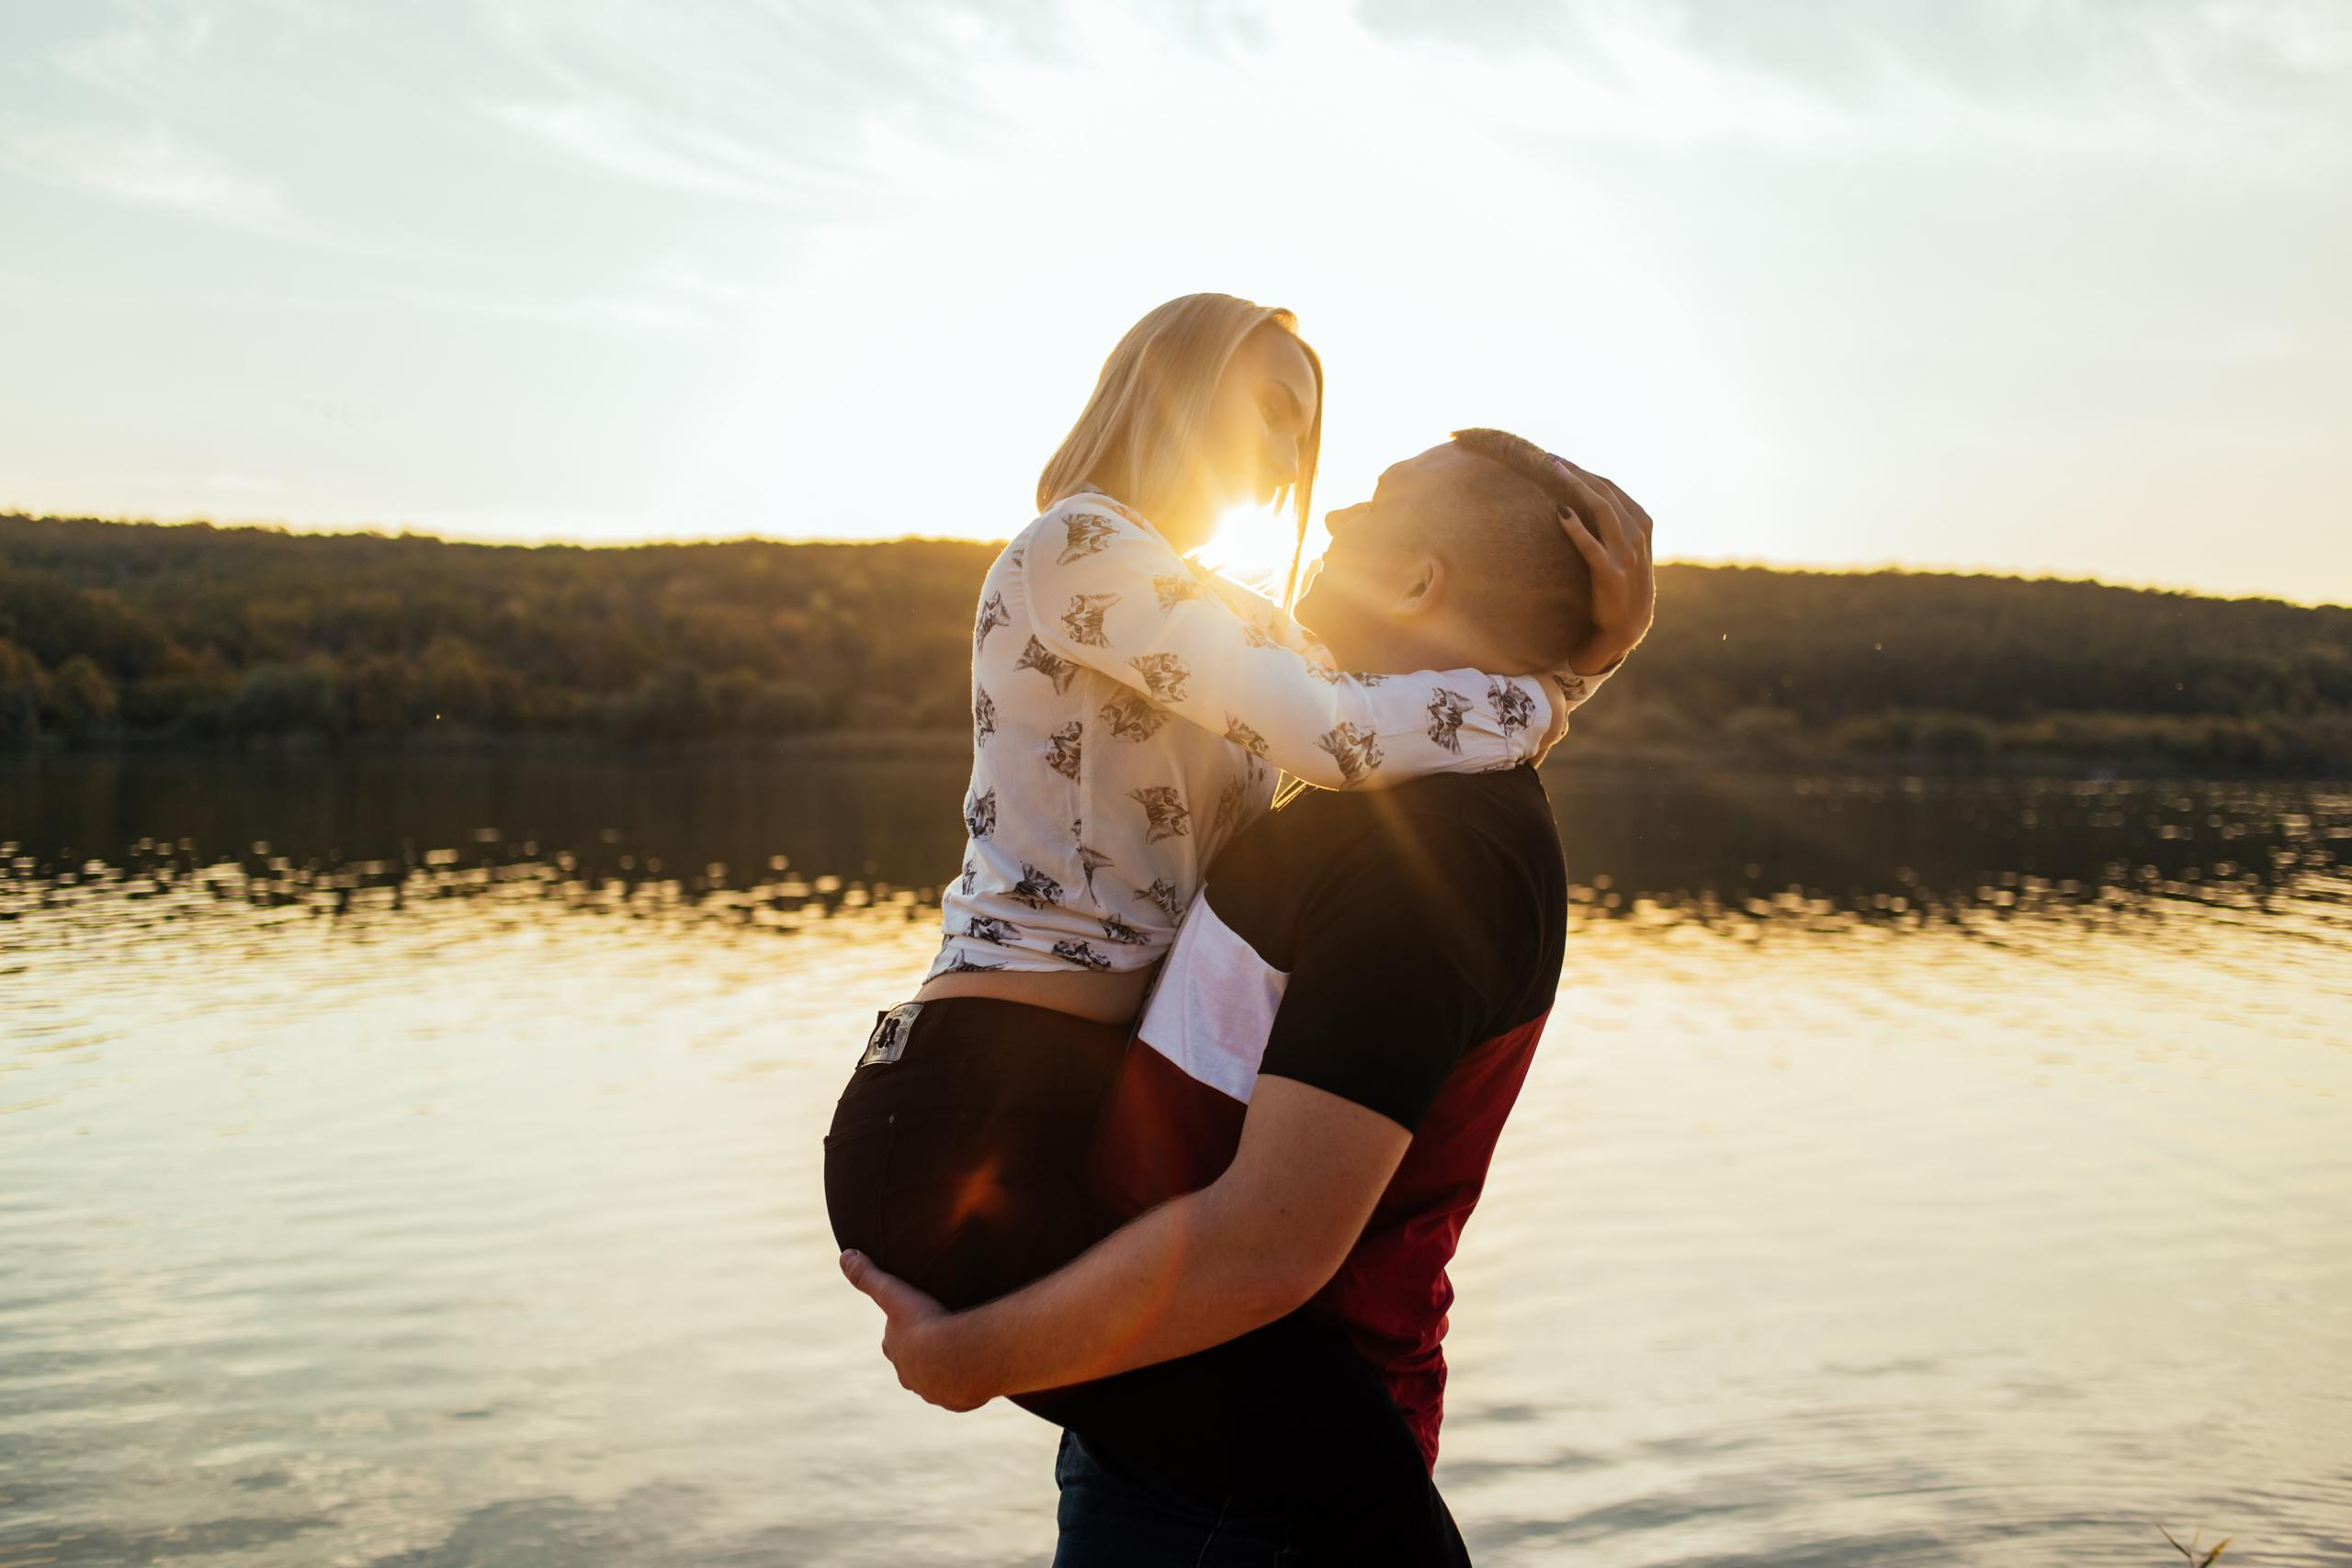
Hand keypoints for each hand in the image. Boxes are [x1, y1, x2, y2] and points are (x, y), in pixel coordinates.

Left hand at [838, 1250, 992, 1411]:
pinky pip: (960, 1395)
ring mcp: (934, 1391)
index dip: (903, 1330)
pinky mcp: (957, 1402)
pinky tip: (975, 1375)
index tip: (916, 1319)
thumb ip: (868, 1276)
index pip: (894, 1341)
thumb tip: (843, 1256)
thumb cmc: (926, 1324)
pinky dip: (965, 1387)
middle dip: (923, 1353)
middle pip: (914, 1363)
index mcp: (896, 1351)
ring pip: (937, 1381)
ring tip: (961, 1355)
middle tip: (941, 1336)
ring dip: (945, 1371)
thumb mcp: (894, 1294)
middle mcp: (910, 1376)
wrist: (959, 1357)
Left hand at [1550, 455, 1654, 676]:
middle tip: (1548, 458)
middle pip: (1605, 492)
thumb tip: (1585, 494)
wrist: (1627, 625)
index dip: (1584, 471)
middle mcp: (1637, 534)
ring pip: (1601, 510)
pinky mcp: (1611, 574)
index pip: (1611, 487)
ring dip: (1576, 487)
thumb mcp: (1625, 547)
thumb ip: (1614, 522)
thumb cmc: (1620, 583)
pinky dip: (1576, 527)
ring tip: (1552, 473)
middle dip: (1576, 472)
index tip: (1558, 459)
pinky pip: (1592, 546)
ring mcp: (1626, 554)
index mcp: (1642, 523)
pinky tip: (1559, 512)